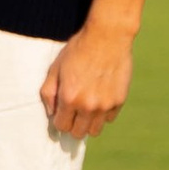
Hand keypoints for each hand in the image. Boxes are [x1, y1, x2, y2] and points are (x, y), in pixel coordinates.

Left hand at [41, 24, 133, 141]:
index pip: (62, 126)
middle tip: (72, 112)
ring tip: (85, 108)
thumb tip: (51, 113)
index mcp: (70, 98)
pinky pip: (109, 119)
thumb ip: (49, 93)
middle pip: (78, 133)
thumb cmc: (78, 50)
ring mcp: (106, 105)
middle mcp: (88, 106)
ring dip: (88, 123)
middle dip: (72, 125)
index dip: (59, 120)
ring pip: (95, 130)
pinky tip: (99, 98)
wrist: (107, 37)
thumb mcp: (55, 68)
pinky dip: (102, 114)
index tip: (60, 113)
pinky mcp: (119, 101)